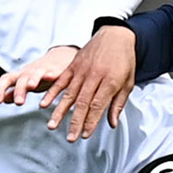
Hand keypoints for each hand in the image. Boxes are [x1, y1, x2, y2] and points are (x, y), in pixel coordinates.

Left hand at [0, 45, 77, 107]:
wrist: (60, 57)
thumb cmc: (40, 74)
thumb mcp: (26, 83)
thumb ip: (15, 91)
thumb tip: (3, 99)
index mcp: (21, 77)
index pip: (6, 80)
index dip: (0, 90)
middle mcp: (30, 72)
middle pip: (22, 79)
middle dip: (19, 90)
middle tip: (19, 102)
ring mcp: (44, 70)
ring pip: (36, 74)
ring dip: (33, 79)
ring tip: (31, 86)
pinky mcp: (57, 70)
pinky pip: (54, 73)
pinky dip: (52, 74)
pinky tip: (52, 77)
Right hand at [30, 25, 138, 141]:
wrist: (115, 35)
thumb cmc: (124, 60)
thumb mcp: (128, 82)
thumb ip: (118, 104)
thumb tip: (112, 123)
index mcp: (110, 81)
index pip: (98, 105)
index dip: (91, 121)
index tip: (85, 134)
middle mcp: (94, 76)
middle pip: (82, 103)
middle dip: (75, 122)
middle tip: (70, 137)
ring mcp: (81, 70)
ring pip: (68, 94)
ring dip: (59, 112)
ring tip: (52, 126)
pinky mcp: (72, 66)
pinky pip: (60, 81)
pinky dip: (52, 93)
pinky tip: (45, 104)